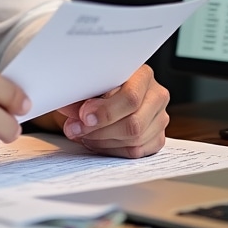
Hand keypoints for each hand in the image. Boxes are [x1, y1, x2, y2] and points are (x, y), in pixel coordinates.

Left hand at [54, 64, 169, 157]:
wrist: (104, 93)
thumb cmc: (97, 84)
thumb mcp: (86, 81)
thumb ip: (79, 91)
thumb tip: (67, 100)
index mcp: (143, 74)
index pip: (130, 98)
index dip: (105, 112)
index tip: (83, 116)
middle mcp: (156, 95)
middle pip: (133, 124)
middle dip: (99, 130)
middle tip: (75, 129)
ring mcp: (159, 118)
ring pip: (134, 140)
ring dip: (102, 141)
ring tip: (83, 134)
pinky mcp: (156, 137)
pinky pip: (136, 152)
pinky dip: (112, 149)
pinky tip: (96, 141)